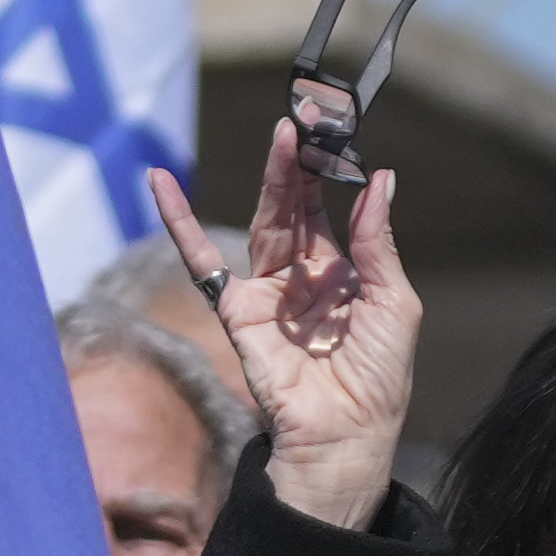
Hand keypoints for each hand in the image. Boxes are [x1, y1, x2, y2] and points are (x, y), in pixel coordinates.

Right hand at [145, 117, 417, 531]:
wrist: (345, 435)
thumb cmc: (379, 378)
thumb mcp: (394, 301)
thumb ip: (377, 241)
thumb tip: (379, 178)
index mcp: (342, 272)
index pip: (328, 208)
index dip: (329, 171)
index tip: (332, 129)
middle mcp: (302, 276)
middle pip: (295, 206)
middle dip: (299, 164)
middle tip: (305, 120)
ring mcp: (267, 291)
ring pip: (265, 221)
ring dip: (272, 179)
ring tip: (282, 135)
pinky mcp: (237, 310)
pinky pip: (202, 260)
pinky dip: (179, 223)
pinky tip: (161, 185)